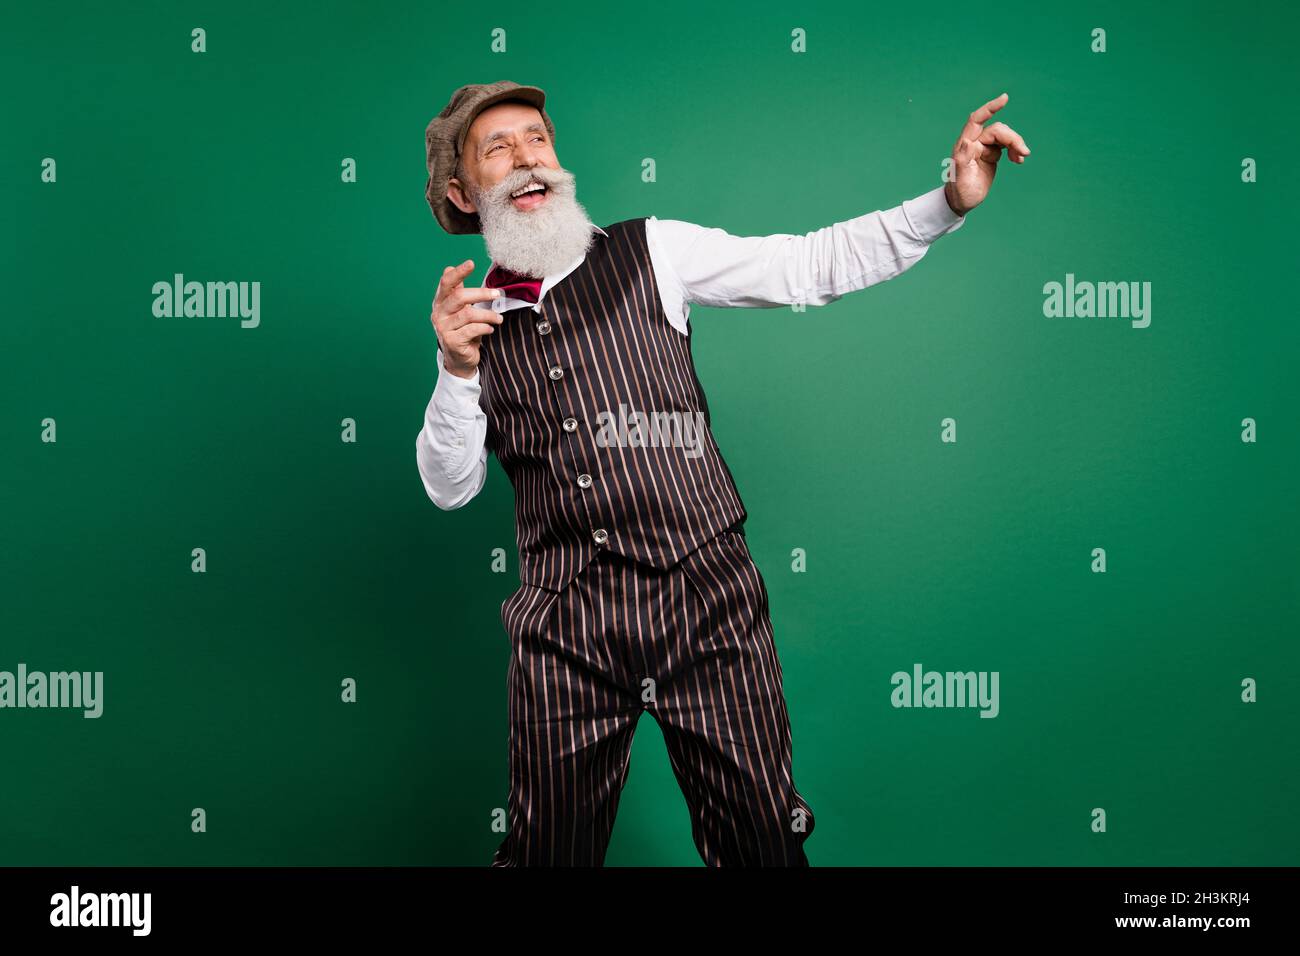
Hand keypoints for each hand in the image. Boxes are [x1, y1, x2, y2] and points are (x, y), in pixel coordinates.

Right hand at [430, 259, 503, 378]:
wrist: (459, 359)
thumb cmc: (462, 331)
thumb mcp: (460, 310)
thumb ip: (457, 291)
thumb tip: (449, 268)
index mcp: (440, 302)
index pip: (446, 283)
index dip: (458, 272)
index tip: (471, 263)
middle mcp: (439, 314)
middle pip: (459, 297)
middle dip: (481, 293)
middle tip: (497, 294)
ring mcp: (443, 328)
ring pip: (468, 314)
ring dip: (488, 315)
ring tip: (498, 319)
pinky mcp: (452, 341)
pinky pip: (472, 330)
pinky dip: (485, 328)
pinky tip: (490, 329)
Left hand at [944, 92, 1029, 216]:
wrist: (961, 201)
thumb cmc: (959, 192)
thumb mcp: (960, 179)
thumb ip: (962, 160)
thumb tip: (967, 142)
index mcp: (965, 145)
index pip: (976, 120)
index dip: (990, 108)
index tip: (1005, 99)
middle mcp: (974, 143)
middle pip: (997, 130)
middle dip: (1012, 138)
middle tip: (1024, 153)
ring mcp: (983, 148)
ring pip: (1004, 137)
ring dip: (1016, 144)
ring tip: (1022, 157)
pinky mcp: (991, 154)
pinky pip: (1006, 146)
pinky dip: (1015, 150)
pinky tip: (1018, 160)